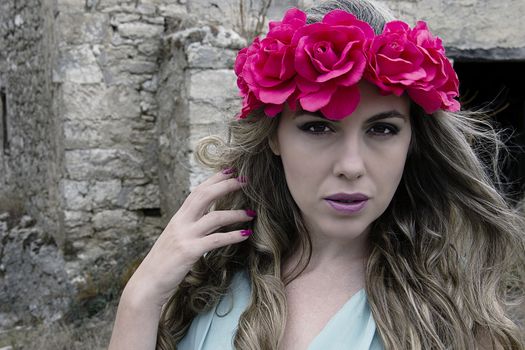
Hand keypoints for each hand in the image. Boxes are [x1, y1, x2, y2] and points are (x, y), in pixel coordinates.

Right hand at [123, 169, 254, 306]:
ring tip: (251, 213)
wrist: (147, 284)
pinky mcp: (189, 251)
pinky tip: (245, 235)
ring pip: (214, 217)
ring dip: (235, 214)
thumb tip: (212, 219)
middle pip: (205, 195)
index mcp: (178, 218)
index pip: (197, 191)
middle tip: (245, 180)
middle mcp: (180, 222)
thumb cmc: (165, 264)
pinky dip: (232, 236)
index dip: (214, 179)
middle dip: (226, 185)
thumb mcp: (177, 239)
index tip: (230, 171)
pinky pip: (215, 240)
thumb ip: (193, 227)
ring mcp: (184, 236)